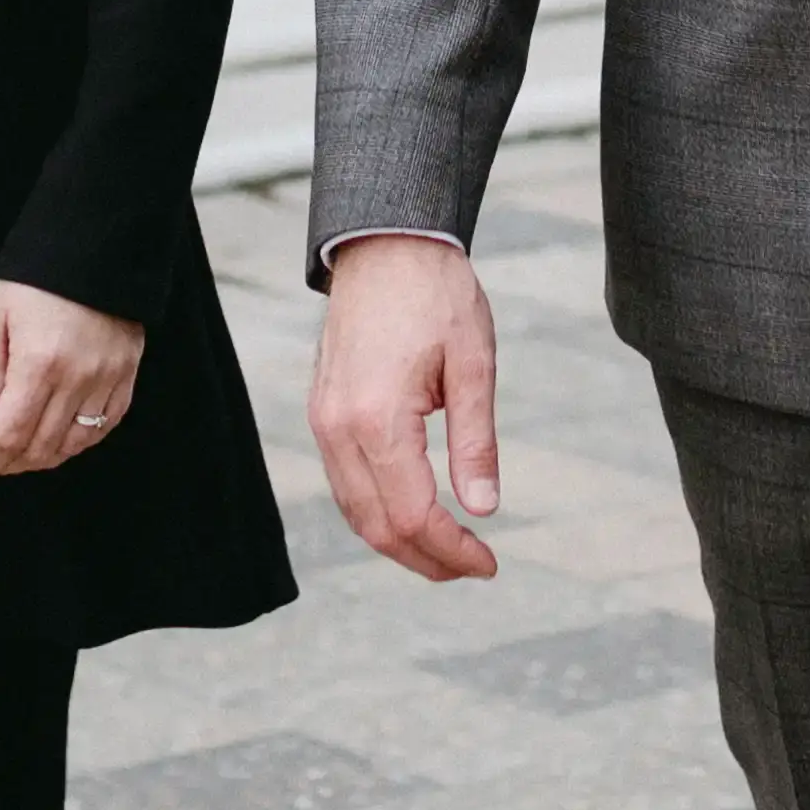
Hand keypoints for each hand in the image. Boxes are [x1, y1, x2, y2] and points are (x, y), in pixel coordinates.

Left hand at [0, 280, 144, 479]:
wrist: (95, 243)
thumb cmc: (38, 277)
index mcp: (38, 363)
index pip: (10, 434)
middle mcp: (76, 378)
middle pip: (41, 446)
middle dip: (11, 463)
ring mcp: (107, 378)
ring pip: (74, 443)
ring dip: (45, 457)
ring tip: (24, 454)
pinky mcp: (127, 372)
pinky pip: (106, 424)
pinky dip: (81, 440)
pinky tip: (62, 438)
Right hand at [308, 233, 504, 580]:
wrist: (385, 243)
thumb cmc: (436, 294)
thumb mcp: (474, 364)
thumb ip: (475, 441)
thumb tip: (484, 509)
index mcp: (377, 419)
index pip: (412, 515)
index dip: (451, 550)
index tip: (489, 563)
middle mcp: (338, 429)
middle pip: (377, 527)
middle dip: (426, 559)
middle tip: (474, 566)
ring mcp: (322, 422)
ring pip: (355, 512)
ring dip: (399, 541)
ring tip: (449, 550)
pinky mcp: (321, 413)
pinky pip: (345, 484)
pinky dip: (377, 512)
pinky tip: (413, 514)